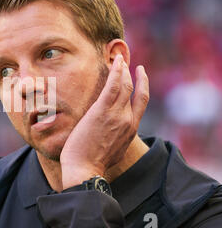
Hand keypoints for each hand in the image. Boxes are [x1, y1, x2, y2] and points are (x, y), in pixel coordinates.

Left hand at [60, 54, 148, 189]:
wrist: (84, 170)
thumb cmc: (92, 164)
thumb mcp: (112, 151)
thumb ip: (116, 138)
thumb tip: (113, 134)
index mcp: (130, 130)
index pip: (141, 102)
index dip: (142, 86)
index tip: (140, 76)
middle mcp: (128, 120)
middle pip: (134, 91)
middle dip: (133, 74)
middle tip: (128, 62)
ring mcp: (117, 115)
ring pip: (124, 85)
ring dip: (123, 69)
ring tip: (119, 57)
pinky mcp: (103, 111)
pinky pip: (113, 86)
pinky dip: (117, 72)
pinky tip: (116, 62)